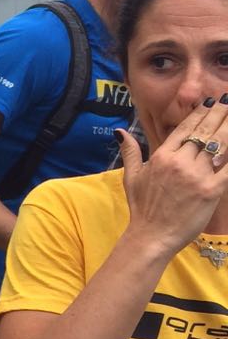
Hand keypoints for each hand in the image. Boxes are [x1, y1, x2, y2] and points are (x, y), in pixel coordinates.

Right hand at [117, 103, 227, 257]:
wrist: (152, 236)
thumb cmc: (142, 208)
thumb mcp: (132, 177)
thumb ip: (130, 152)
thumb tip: (120, 132)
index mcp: (161, 156)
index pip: (185, 128)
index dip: (200, 113)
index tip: (211, 102)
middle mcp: (179, 162)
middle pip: (204, 132)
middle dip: (219, 115)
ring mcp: (196, 176)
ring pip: (219, 146)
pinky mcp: (211, 191)